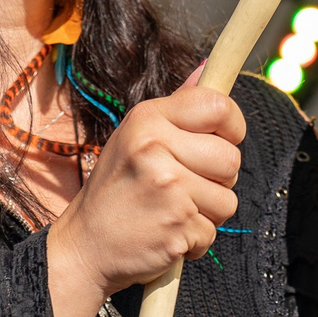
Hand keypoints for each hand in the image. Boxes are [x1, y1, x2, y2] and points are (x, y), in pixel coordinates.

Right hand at [45, 80, 243, 316]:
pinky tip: (167, 232)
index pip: (218, 105)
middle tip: (184, 187)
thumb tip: (207, 69)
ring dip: (207, 212)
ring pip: (229, 199)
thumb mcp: (135, 137)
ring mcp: (168, 189)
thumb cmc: (116, 190)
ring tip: (172, 210)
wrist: (85, 247)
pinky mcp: (177, 226)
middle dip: (217, 179)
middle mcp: (156, 148)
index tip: (222, 140)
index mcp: (147, 119)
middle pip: (231, 158)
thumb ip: (177, 107)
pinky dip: (195, 239)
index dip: (232, 125)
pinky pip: (213, 231)